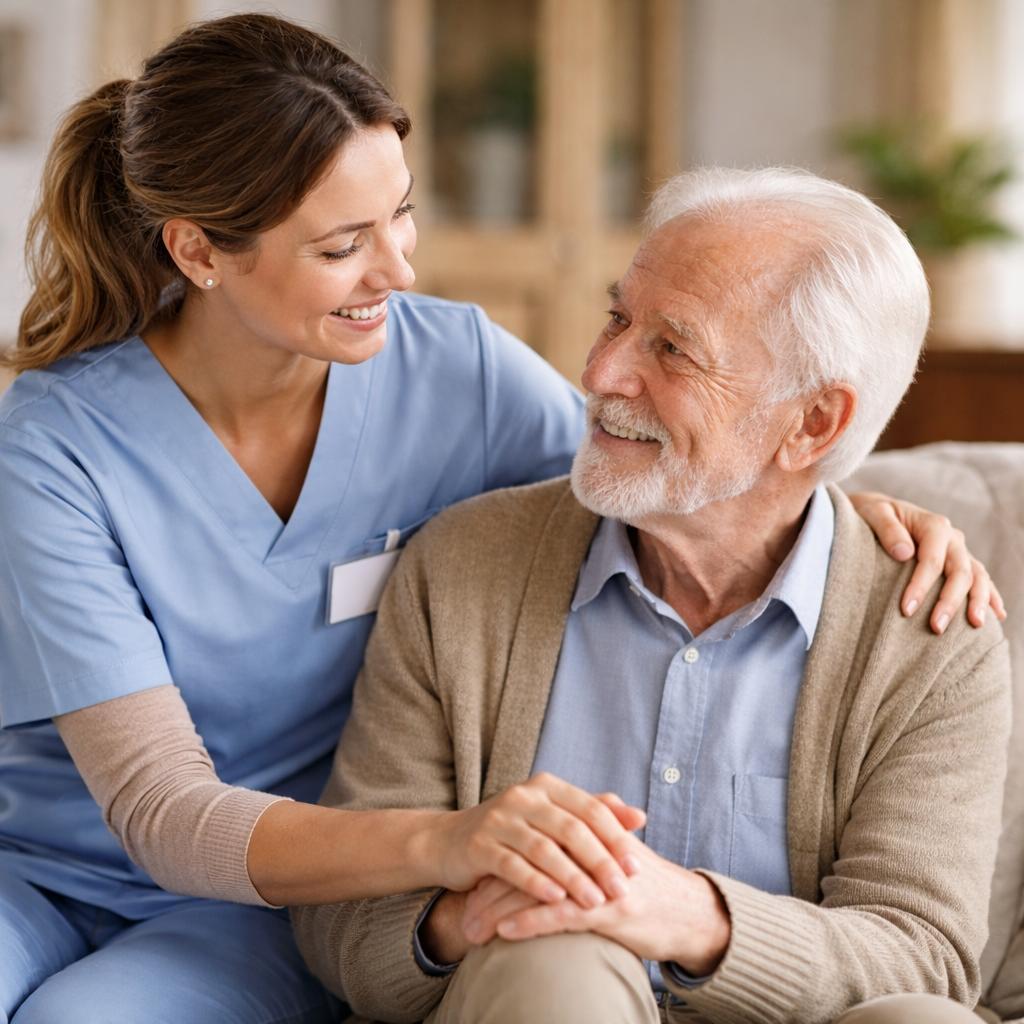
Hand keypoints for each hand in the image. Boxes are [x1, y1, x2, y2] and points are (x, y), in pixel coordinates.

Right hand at [426, 776, 644, 908]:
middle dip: (600, 861)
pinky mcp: (480, 844)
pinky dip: (536, 883)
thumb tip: (640, 816)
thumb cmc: (512, 833)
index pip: (590, 809)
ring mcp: (499, 819)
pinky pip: (512, 865)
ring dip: (573, 877)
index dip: (616, 837)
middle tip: (622, 889)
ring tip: (595, 902)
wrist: (448, 842)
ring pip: (544, 849)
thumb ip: (593, 814)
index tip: (636, 867)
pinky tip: (555, 900)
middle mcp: (523, 796)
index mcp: (546, 786)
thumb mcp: (551, 818)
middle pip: (571, 829)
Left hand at [470, 837, 730, 976]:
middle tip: (462, 906)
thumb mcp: (616, 852)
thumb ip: (588, 834)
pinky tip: (504, 932)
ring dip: (499, 908)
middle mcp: (592, 851)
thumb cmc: (646, 885)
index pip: (534, 840)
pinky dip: (528, 922)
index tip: (473, 878)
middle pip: (528, 862)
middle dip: (491, 886)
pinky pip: (560, 914)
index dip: (502, 857)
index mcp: (589, 833)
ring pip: (538, 888)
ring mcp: (601, 879)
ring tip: (471, 925)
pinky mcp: (609, 909)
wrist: (689, 912)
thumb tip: (554, 827)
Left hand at [849, 491, 1004, 632]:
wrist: (878, 511)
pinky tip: (997, 616)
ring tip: (975, 626)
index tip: (907, 610)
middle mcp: (952, 538)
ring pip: (977, 576)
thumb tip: (905, 553)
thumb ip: (888, 530)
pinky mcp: (960, 561)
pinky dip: (990, 596)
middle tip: (936, 628)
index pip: (932, 560)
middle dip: (950, 602)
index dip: (921, 586)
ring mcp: (959, 550)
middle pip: (960, 572)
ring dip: (978, 602)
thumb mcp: (874, 513)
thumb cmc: (872, 514)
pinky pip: (980, 578)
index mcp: (933, 525)